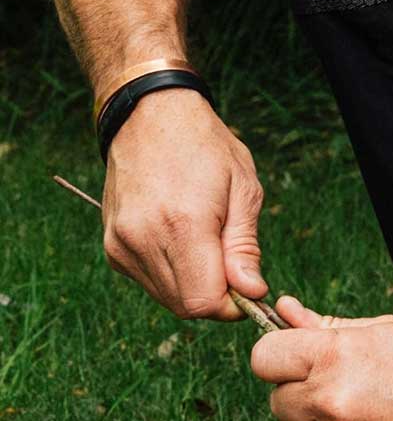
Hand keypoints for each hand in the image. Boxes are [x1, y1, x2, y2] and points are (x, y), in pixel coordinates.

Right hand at [102, 88, 267, 319]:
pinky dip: (171, 273)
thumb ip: (245, 246)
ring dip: (193, 284)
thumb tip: (252, 292)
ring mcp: (120, 244)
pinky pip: (148, 280)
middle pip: (185, 305)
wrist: (150, 115)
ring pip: (166, 297)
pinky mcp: (111, 246)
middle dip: (216, 294)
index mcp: (181, 224)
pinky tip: (181, 238)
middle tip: (232, 261)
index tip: (248, 284)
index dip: (232, 304)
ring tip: (206, 241)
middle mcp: (142, 239)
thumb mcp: (243, 188)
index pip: (204, 302)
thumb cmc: (205, 146)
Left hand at [250, 296, 392, 420]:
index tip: (298, 366)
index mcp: (334, 357)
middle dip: (305, 398)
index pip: (263, 357)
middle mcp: (328, 403)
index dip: (281, 360)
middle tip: (349, 397)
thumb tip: (282, 310)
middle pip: (278, 401)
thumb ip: (327, 326)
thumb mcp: (388, 335)